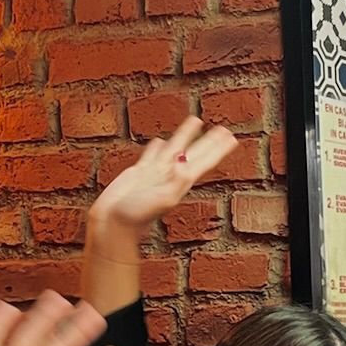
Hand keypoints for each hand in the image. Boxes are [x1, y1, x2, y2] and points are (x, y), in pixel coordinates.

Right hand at [89, 117, 237, 235]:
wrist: (113, 224)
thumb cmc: (136, 217)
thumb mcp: (162, 200)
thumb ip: (176, 183)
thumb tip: (184, 165)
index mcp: (180, 182)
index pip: (204, 161)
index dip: (218, 149)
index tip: (231, 137)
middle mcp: (170, 176)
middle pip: (194, 152)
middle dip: (209, 141)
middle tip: (224, 129)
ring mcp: (155, 173)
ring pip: (174, 148)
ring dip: (185, 135)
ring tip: (195, 121)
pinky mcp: (138, 173)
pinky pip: (151, 155)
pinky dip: (156, 147)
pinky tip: (159, 141)